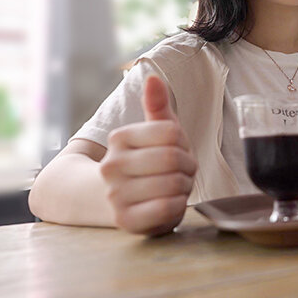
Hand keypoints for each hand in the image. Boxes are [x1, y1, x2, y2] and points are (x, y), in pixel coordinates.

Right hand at [100, 75, 197, 234]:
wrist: (119, 202)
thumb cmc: (147, 162)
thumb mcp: (155, 132)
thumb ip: (157, 106)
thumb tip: (153, 77)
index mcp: (118, 138)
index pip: (171, 132)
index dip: (184, 143)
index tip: (178, 151)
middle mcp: (111, 165)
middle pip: (173, 157)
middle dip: (187, 166)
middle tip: (181, 172)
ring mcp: (115, 194)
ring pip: (172, 183)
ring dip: (184, 187)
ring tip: (174, 187)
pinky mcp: (125, 221)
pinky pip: (166, 208)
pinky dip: (178, 206)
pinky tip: (170, 203)